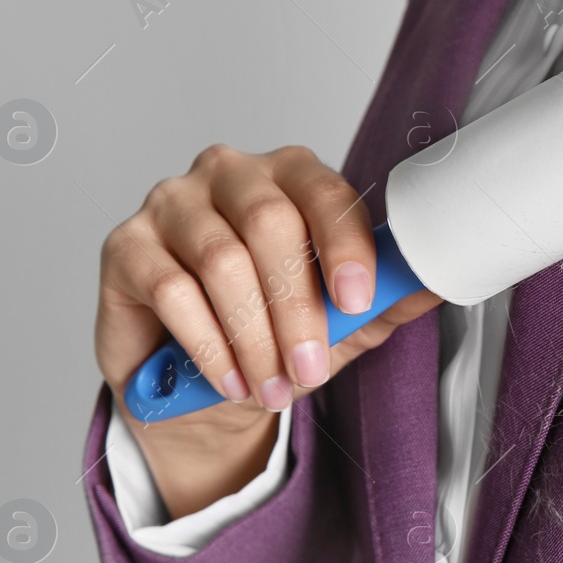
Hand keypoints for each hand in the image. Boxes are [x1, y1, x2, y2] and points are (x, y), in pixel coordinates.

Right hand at [95, 144, 441, 516]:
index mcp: (290, 177)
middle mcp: (229, 174)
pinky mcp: (126, 245)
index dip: (345, 245)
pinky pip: (170, 289)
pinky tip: (228, 379)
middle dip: (296, 308)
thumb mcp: (339, 321)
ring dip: (253, 337)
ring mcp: (172, 203)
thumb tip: (436, 282)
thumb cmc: (272, 332)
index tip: (356, 300)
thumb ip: (383, 298)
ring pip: (221, 261)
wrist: (198, 381)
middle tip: (309, 368)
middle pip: (270, 224)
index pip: (324, 192)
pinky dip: (207, 344)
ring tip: (272, 387)